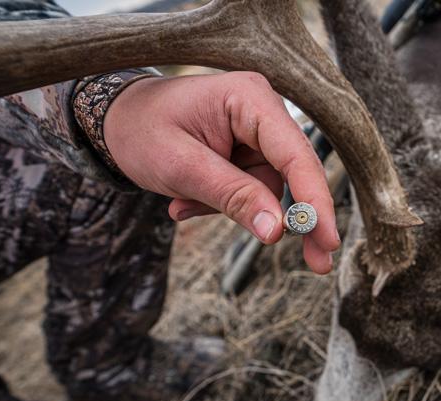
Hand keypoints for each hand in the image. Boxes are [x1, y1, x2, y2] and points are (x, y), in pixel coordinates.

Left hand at [103, 72, 338, 273]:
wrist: (114, 122)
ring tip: (182, 205)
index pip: (294, 154)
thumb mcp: (182, 168)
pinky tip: (185, 201)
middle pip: (296, 173)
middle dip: (295, 219)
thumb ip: (232, 197)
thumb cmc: (140, 132)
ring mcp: (257, 133)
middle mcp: (263, 111)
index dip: (314, 199)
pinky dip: (222, 203)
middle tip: (316, 263)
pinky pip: (251, 190)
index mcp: (249, 99)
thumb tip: (277, 231)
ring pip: (269, 189)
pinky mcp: (248, 151)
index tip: (326, 239)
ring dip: (231, 208)